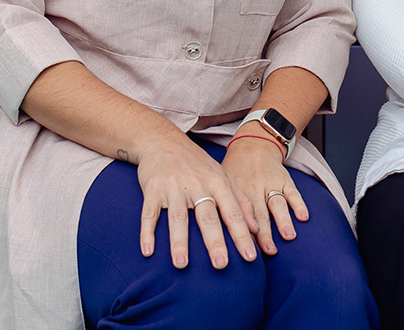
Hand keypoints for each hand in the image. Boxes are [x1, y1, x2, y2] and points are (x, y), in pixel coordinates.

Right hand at [134, 131, 258, 268]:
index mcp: (217, 183)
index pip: (233, 212)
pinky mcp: (153, 189)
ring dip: (179, 241)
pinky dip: (147, 231)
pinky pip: (149, 212)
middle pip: (207, 216)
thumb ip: (240, 201)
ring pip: (178, 217)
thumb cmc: (196, 163)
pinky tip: (148, 251)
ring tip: (182, 264)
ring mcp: (174, 187)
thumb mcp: (222, 175)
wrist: (163, 140)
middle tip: (221, 265)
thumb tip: (256, 229)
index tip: (251, 257)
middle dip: (214, 241)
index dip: (242, 235)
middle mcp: (197, 185)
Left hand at [222, 133, 308, 254]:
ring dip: (283, 220)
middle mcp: (254, 187)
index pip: (240, 215)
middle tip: (269, 251)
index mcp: (237, 191)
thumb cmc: (235, 169)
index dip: (243, 232)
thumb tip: (214, 234)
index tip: (247, 250)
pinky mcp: (284, 179)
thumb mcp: (223, 183)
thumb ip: (222, 206)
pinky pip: (293, 192)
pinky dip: (299, 204)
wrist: (253, 144)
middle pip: (259, 213)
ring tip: (288, 236)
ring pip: (277, 203)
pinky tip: (303, 217)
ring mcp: (270, 183)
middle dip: (265, 233)